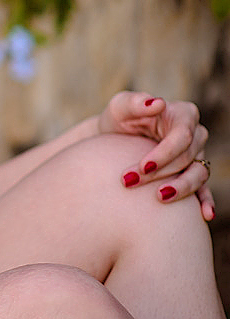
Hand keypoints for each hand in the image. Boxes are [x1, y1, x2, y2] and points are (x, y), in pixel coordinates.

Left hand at [98, 91, 212, 219]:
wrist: (113, 140)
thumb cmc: (119, 118)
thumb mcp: (120, 106)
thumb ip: (135, 102)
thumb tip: (157, 103)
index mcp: (183, 115)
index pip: (182, 137)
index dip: (164, 153)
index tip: (143, 167)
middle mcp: (195, 135)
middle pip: (187, 157)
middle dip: (160, 172)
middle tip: (129, 182)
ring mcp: (196, 156)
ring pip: (198, 174)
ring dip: (180, 188)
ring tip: (159, 198)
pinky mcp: (191, 173)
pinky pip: (203, 189)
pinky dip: (205, 201)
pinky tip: (204, 216)